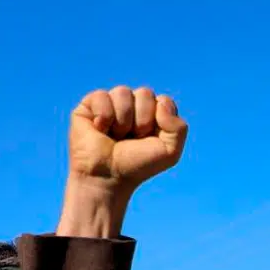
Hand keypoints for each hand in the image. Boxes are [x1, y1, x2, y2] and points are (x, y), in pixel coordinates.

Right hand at [56, 86, 187, 238]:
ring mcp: (112, 102)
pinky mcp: (90, 104)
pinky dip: (104, 116)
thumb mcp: (169, 152)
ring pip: (123, 92)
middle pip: (145, 93)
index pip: (164, 101)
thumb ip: (179, 127)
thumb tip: (160, 102)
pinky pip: (102, 96)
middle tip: (131, 139)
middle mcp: (133, 105)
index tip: (149, 140)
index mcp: (153, 113)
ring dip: (122, 120)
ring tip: (115, 136)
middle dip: (141, 121)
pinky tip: (99, 129)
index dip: (158, 121)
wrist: (108, 177)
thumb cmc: (137, 165)